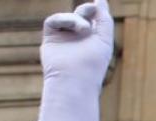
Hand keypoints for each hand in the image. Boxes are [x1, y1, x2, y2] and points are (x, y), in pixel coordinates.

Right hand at [36, 0, 113, 120]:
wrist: (75, 78)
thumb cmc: (93, 62)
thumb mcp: (104, 39)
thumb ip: (104, 19)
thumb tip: (101, 0)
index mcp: (93, 41)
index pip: (94, 21)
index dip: (96, 10)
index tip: (99, 2)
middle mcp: (78, 40)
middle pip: (81, 15)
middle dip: (86, 10)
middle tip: (92, 9)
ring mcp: (63, 39)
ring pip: (68, 17)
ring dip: (77, 19)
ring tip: (84, 29)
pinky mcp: (50, 39)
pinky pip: (54, 21)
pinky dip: (63, 19)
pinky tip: (72, 26)